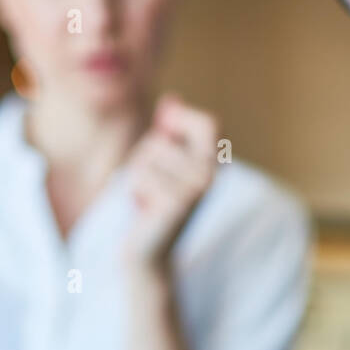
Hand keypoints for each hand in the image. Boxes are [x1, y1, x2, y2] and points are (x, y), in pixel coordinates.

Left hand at [124, 94, 219, 267]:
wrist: (147, 250)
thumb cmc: (152, 201)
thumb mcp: (160, 159)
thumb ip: (168, 129)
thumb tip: (171, 99)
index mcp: (214, 164)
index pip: (208, 123)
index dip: (181, 120)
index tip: (164, 130)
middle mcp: (211, 176)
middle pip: (162, 140)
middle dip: (145, 158)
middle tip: (153, 188)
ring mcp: (196, 190)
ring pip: (148, 156)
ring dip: (138, 176)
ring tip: (149, 199)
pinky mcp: (176, 204)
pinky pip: (141, 176)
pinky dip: (134, 190)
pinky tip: (145, 210)